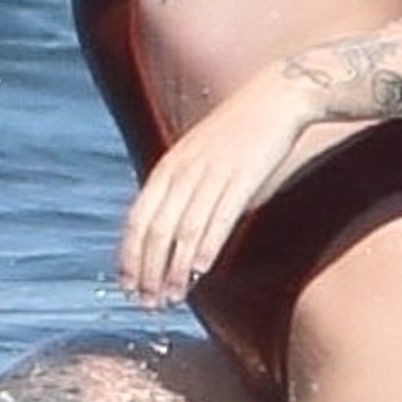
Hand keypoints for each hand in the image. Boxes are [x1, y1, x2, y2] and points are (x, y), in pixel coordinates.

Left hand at [117, 67, 309, 309]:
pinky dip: (207, 246)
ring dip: (174, 269)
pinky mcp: (242, 177)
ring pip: (184, 230)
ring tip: (172, 298)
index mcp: (168, 166)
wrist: (274, 98)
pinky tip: (200, 271)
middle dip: (148, 271)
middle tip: (149, 303)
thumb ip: (181, 190)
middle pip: (156, 229)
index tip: (127, 287)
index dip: (130, 256)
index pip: (137, 219)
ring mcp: (212, 173)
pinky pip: (219, 217)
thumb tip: (169, 233)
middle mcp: (184, 170)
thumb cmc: (237, 133)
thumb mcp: (196, 156)